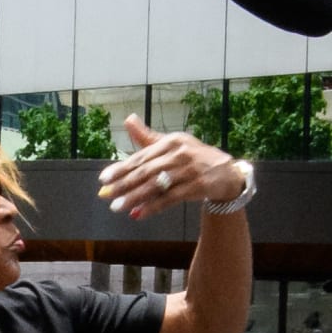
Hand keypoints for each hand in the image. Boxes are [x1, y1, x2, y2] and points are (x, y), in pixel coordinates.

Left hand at [97, 115, 238, 218]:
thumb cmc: (194, 158)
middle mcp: (180, 153)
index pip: (141, 157)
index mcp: (171, 141)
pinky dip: (153, 206)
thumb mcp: (173, 144)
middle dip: (124, 185)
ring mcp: (190, 170)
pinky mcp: (199, 186)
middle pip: (146, 172)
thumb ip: (148, 137)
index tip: (104, 179)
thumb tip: (128, 119)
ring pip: (156, 186)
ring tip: (117, 207)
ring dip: (135, 197)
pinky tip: (139, 213)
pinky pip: (171, 198)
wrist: (229, 173)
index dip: (121, 169)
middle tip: (106, 195)